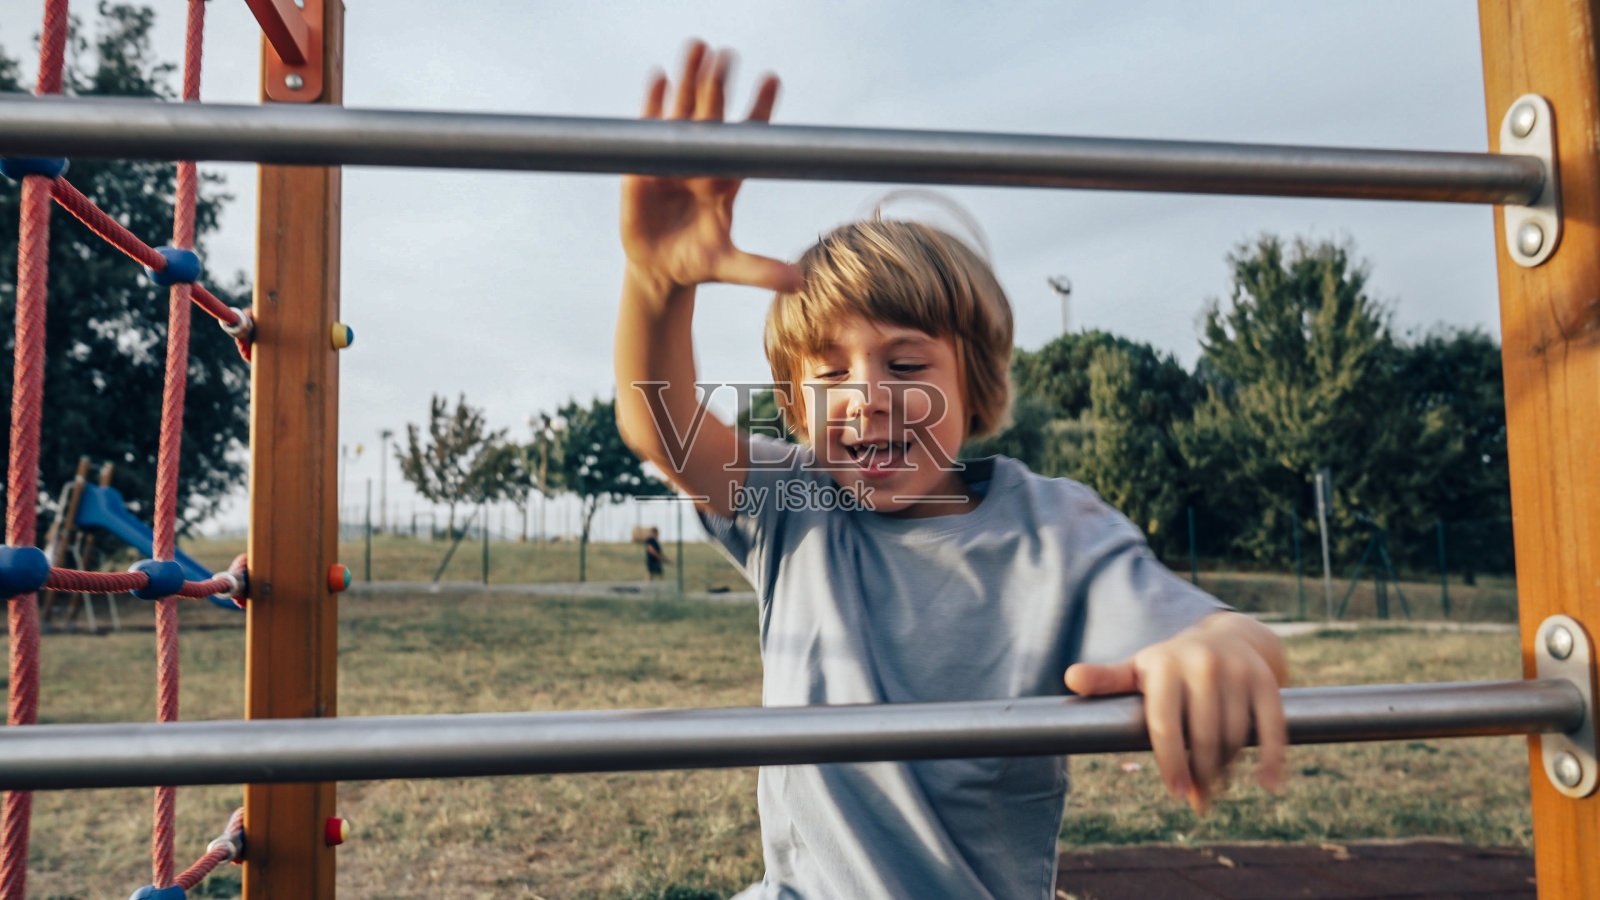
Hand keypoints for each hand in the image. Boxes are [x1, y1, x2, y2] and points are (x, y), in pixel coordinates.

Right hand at [622, 41, 803, 294]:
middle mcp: (701, 163)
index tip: (771, 79)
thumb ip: (760, 271)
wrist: (659, 270)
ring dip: (689, 82)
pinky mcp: (643, 167)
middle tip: (728, 55)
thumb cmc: (697, 264)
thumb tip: (799, 282)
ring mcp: (672, 161)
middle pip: (712, 118)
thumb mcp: (729, 268)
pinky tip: (660, 78)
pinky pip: (649, 130)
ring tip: (698, 47)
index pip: (745, 139)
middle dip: (720, 87)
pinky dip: (654, 105)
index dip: (758, 110)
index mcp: (725, 182)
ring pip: (682, 114)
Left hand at [1064, 613, 1287, 812]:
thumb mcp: (1138, 669)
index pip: (1165, 725)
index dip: (1171, 763)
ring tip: (1217, 788)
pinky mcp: (1267, 681)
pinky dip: (1273, 758)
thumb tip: (1070, 677)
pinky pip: (1272, 726)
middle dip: (1201, 774)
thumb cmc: (1171, 665)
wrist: (1228, 636)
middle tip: (1199, 800)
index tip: (1177, 793)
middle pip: (1203, 736)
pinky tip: (1268, 784)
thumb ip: (1107, 679)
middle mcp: (1202, 665)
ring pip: (1235, 736)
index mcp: (1164, 666)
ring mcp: (1238, 672)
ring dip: (1228, 770)